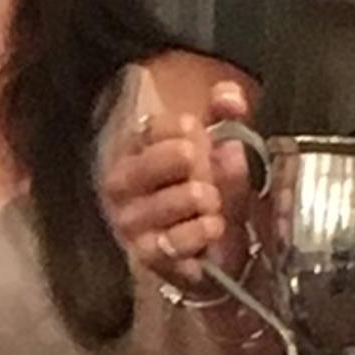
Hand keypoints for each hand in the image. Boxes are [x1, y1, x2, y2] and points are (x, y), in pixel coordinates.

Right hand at [105, 76, 253, 281]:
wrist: (219, 252)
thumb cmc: (209, 193)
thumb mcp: (220, 151)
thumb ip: (225, 117)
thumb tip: (229, 98)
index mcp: (139, 152)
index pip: (148, 131)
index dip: (175, 127)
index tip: (197, 130)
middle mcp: (125, 187)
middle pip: (140, 168)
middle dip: (174, 160)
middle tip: (196, 160)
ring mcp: (132, 224)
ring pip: (155, 207)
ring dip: (191, 199)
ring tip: (211, 200)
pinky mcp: (148, 257)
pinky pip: (168, 244)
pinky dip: (195, 233)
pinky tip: (211, 226)